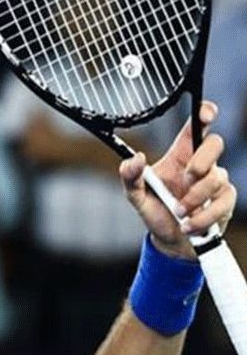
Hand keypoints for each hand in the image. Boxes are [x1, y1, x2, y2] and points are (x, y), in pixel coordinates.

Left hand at [120, 101, 235, 258]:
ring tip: (179, 213)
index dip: (204, 114)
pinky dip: (202, 217)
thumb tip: (136, 158)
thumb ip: (130, 176)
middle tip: (188, 177)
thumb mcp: (135, 195)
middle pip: (215, 144)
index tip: (206, 114)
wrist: (170, 240)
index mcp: (180, 156)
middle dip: (203, 160)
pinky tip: (188, 225)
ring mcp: (216, 182)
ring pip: (217, 178)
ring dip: (194, 198)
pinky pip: (222, 203)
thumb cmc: (155, 210)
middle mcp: (201, 164)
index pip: (196, 128)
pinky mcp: (225, 201)